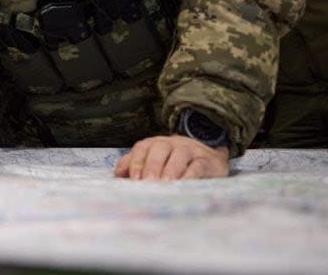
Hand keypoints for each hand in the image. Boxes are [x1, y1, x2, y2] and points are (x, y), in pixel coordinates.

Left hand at [114, 134, 229, 179]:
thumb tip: (117, 176)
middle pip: (159, 148)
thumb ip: (133, 166)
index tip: (133, 179)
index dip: (136, 162)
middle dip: (152, 165)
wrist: (209, 159)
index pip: (142, 148)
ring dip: (171, 169)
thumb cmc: (173, 164)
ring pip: (179, 154)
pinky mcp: (207, 161)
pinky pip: (198, 165)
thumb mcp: (153, 163)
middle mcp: (171, 144)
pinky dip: (191, 174)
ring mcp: (190, 150)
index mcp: (154, 144)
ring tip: (165, 184)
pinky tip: (184, 185)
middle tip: (148, 182)